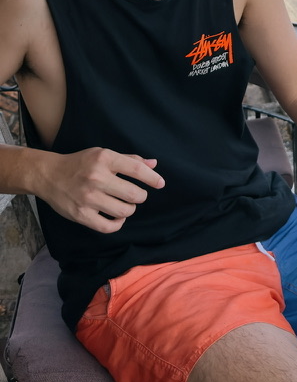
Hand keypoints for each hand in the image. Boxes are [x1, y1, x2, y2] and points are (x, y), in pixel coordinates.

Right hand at [36, 147, 164, 233]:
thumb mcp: (103, 154)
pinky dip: (118, 223)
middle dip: (141, 197)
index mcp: (104, 159)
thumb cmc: (80, 163)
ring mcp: (88, 198)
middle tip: (138, 196)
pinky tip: (117, 217)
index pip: (136, 169)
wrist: (49, 175)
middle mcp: (97, 177)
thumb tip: (154, 165)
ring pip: (123, 211)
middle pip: (133, 194)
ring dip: (130, 210)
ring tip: (126, 205)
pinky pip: (108, 226)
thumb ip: (129, 160)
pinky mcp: (81, 215)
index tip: (160, 183)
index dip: (152, 178)